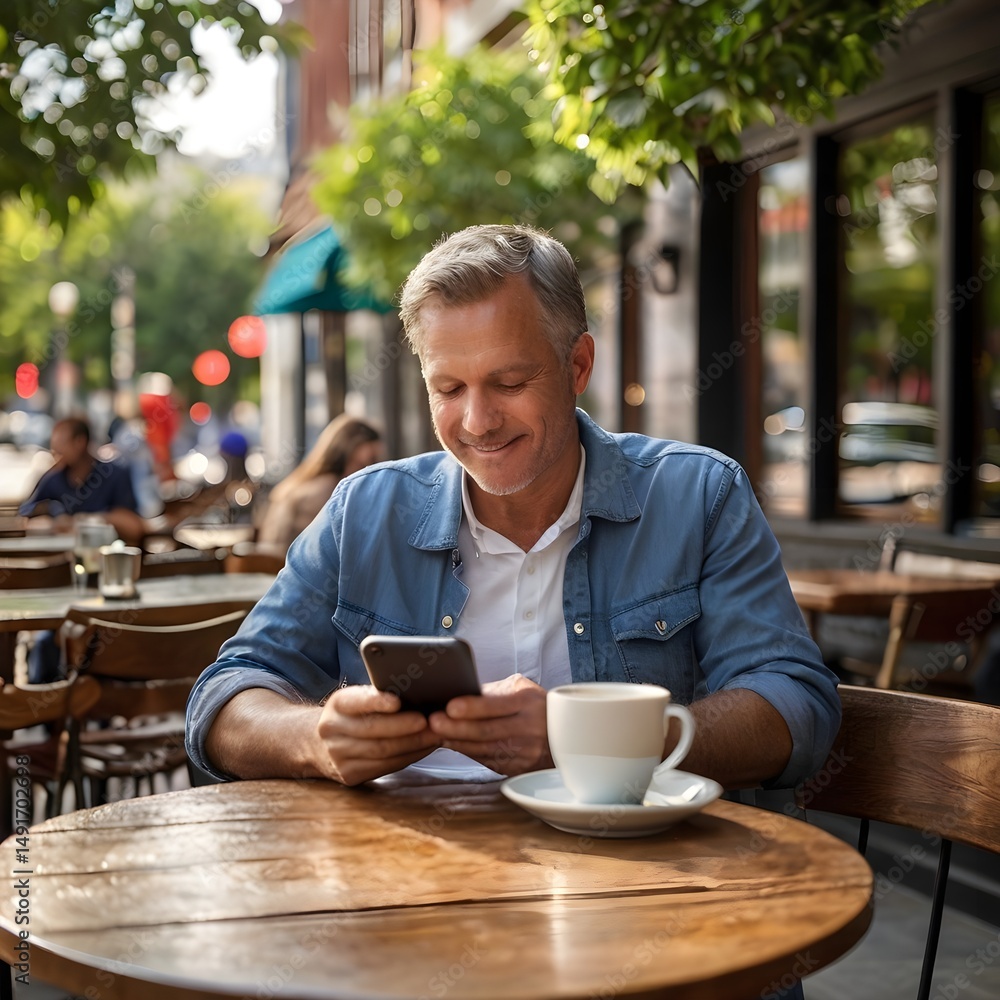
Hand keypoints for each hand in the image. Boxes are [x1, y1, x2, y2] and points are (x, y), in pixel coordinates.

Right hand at [316, 685, 441, 785]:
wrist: (320, 745)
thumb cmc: (351, 716)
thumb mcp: (356, 700)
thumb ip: (377, 697)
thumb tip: (418, 693)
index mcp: (337, 705)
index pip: (357, 701)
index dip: (377, 702)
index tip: (397, 702)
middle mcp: (333, 730)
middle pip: (373, 730)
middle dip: (405, 727)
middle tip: (430, 722)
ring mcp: (339, 756)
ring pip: (382, 752)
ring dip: (413, 744)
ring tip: (434, 736)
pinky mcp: (349, 775)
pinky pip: (384, 767)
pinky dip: (408, 757)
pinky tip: (423, 749)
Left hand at [427, 674, 551, 775]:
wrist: (565, 735)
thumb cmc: (536, 706)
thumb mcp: (521, 689)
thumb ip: (494, 691)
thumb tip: (461, 692)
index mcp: (528, 702)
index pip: (496, 706)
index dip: (472, 707)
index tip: (450, 706)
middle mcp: (527, 728)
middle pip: (486, 731)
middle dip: (456, 728)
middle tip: (434, 722)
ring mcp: (523, 752)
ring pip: (483, 749)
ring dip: (456, 742)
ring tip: (435, 734)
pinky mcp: (516, 768)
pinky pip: (486, 760)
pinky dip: (466, 752)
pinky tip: (452, 744)